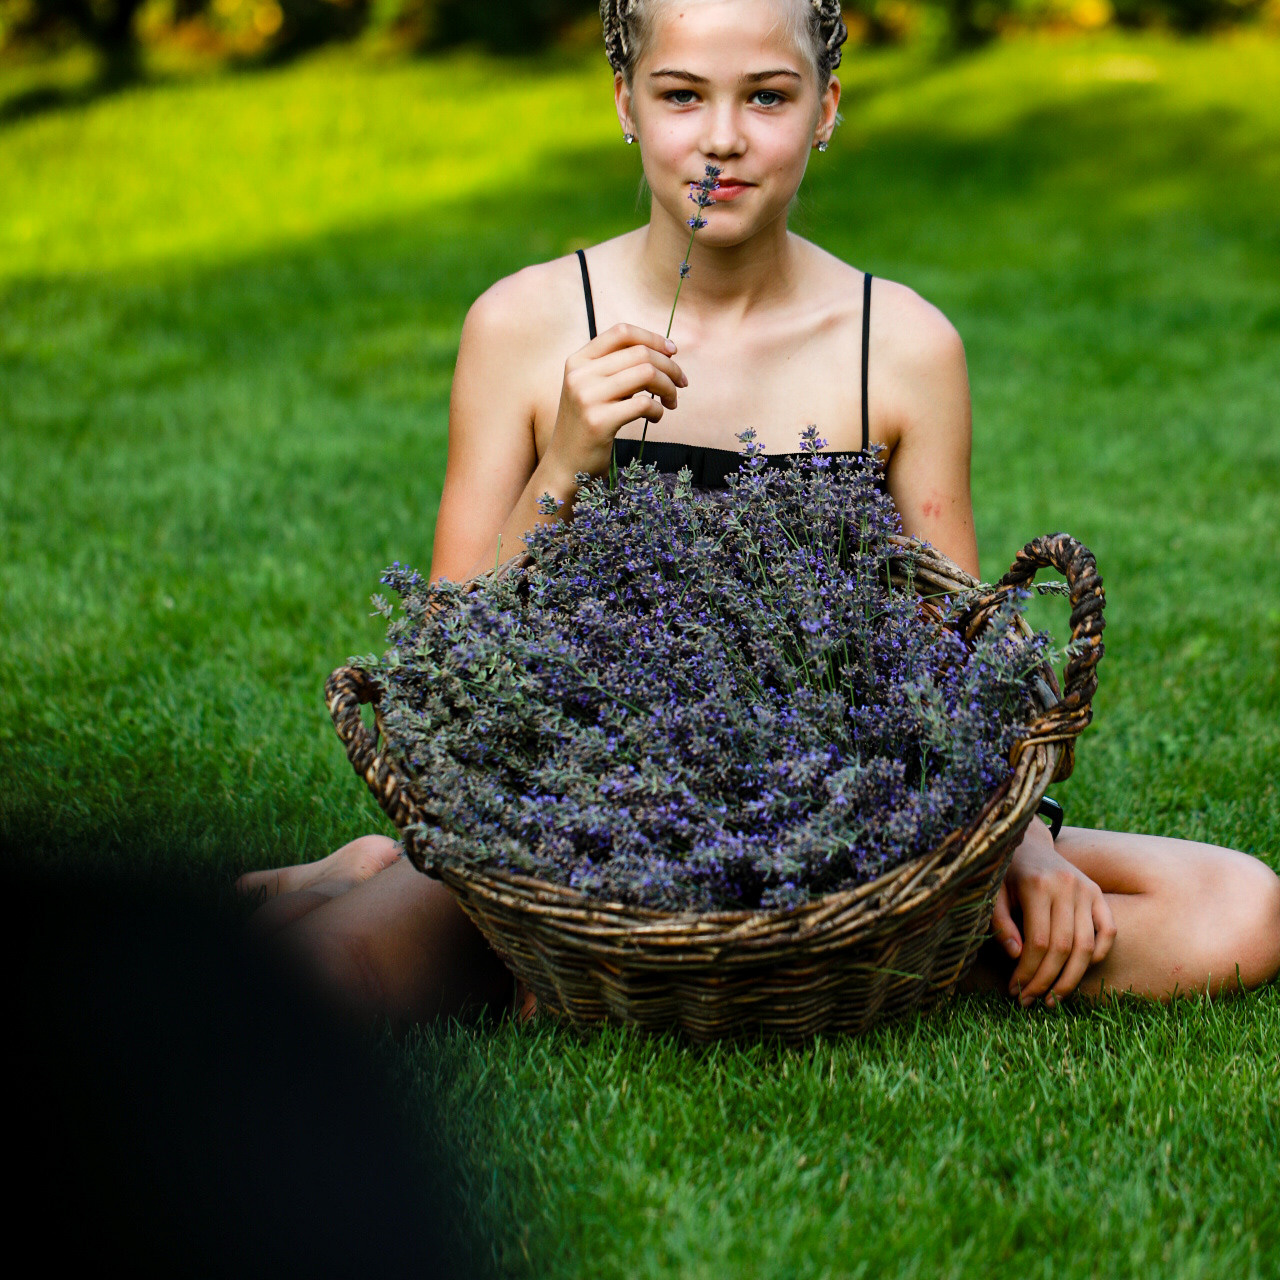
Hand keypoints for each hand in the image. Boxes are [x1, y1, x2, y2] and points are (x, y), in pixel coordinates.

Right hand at [546, 323, 687, 479]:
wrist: (564, 465)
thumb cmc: (587, 425)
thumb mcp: (592, 388)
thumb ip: (615, 368)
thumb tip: (662, 351)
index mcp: (578, 360)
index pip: (621, 332)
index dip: (652, 338)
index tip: (672, 351)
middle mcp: (580, 374)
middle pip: (640, 353)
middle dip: (670, 367)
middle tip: (681, 383)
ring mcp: (587, 397)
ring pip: (646, 373)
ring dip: (668, 387)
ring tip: (671, 401)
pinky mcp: (598, 421)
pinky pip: (643, 404)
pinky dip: (658, 410)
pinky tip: (656, 417)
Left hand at [990, 818, 1115, 1007]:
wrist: (1028, 844)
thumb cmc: (1005, 873)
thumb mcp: (993, 893)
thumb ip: (1000, 923)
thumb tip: (1016, 957)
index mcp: (1036, 885)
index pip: (1038, 942)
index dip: (1028, 972)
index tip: (1016, 991)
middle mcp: (1066, 886)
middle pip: (1064, 948)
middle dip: (1047, 981)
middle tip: (1030, 1001)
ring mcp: (1086, 890)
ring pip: (1087, 946)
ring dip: (1071, 978)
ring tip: (1053, 999)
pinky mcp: (1098, 894)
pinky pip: (1108, 931)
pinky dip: (1098, 954)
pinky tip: (1078, 971)